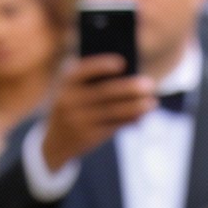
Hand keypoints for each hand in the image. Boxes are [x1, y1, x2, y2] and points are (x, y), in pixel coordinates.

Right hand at [38, 53, 156, 173]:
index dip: (103, 65)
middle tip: (149, 85)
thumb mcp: (74, 92)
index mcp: (67, 83)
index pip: (85, 70)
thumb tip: (129, 76)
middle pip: (105, 92)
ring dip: (135, 107)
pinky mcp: (87, 137)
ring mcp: (79, 121)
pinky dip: (129, 121)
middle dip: (130, 88)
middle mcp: (70, 101)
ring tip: (152, 103)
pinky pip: (112, 126)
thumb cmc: (72, 108)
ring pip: (112, 112)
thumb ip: (93, 81)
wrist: (54, 144)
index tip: (123, 63)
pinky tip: (141, 117)